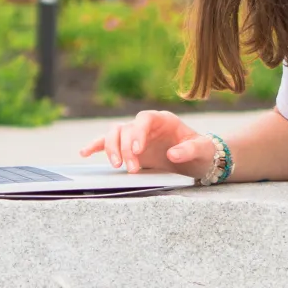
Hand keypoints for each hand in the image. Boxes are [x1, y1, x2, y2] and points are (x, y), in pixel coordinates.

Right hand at [79, 110, 215, 178]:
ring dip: (111, 149)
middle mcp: (146, 126)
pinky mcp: (128, 148)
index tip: (138, 150)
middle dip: (125, 148)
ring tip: (117, 166)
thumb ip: (190, 150)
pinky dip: (95, 146)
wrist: (198, 159)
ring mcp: (135, 136)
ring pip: (114, 134)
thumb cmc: (202, 151)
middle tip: (130, 168)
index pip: (145, 119)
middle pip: (126, 128)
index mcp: (164, 120)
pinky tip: (84, 153)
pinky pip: (107, 143)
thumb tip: (173, 154)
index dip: (138, 132)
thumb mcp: (202, 150)